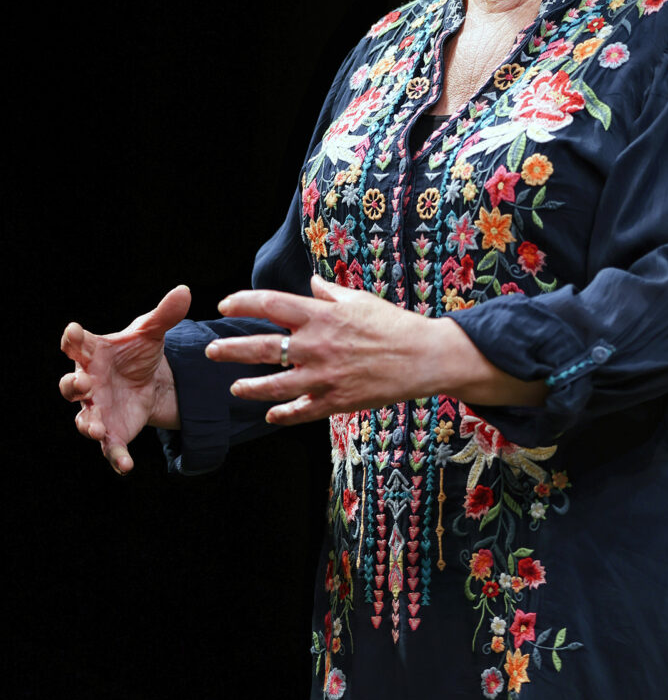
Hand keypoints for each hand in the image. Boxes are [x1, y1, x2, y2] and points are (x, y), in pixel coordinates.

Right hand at [60, 286, 189, 473]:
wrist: (150, 379)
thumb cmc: (138, 352)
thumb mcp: (152, 333)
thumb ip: (165, 314)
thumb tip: (184, 291)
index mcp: (93, 353)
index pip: (76, 344)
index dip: (72, 338)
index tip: (72, 331)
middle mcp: (89, 382)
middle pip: (70, 386)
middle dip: (73, 387)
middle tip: (83, 385)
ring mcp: (98, 409)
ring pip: (84, 421)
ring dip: (88, 425)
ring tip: (96, 430)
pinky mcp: (113, 431)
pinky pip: (110, 448)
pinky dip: (117, 457)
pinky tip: (127, 466)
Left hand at [207, 275, 544, 424]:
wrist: (424, 356)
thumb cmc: (393, 323)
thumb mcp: (360, 300)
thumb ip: (330, 293)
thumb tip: (310, 282)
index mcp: (321, 314)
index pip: (270, 304)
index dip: (242, 302)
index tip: (225, 304)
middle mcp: (317, 344)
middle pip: (262, 346)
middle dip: (231, 349)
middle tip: (211, 351)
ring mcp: (324, 375)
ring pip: (275, 385)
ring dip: (250, 387)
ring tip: (234, 388)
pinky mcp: (336, 400)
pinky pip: (302, 411)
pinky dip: (283, 415)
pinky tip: (270, 416)